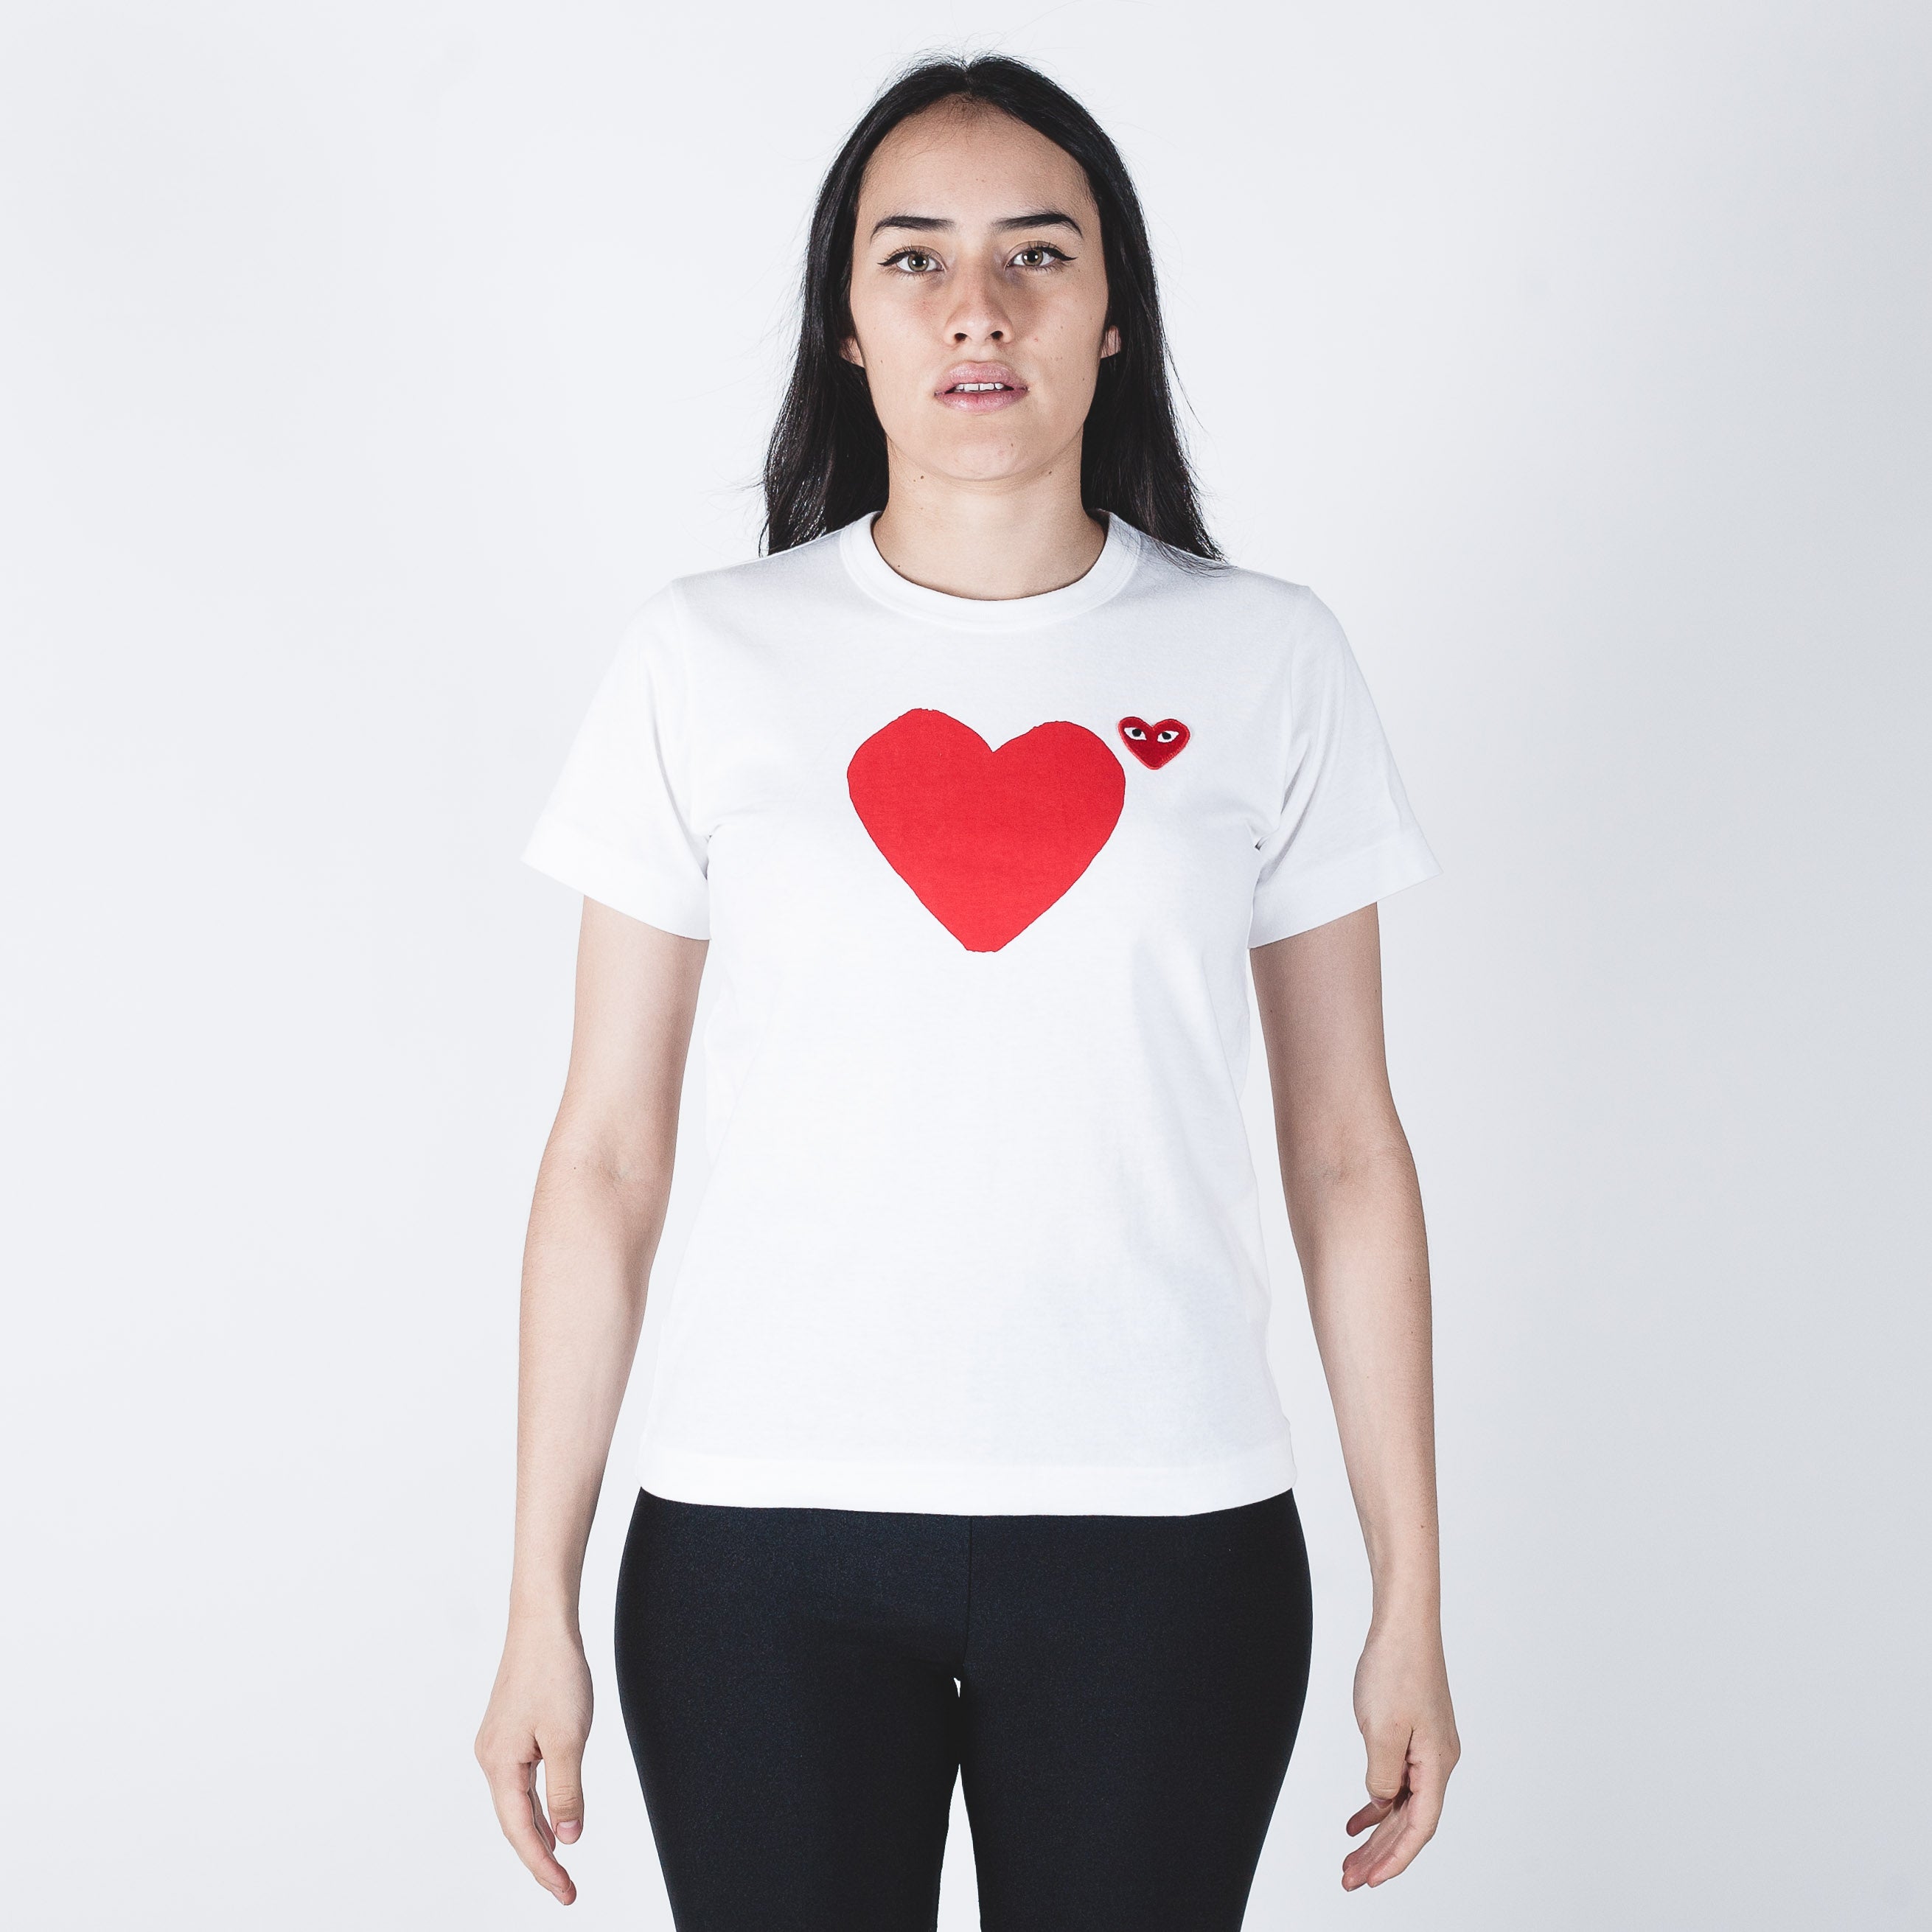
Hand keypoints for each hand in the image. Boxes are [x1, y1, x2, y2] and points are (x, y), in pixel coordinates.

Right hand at [476, 1620, 593, 1905]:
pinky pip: (521, 1780)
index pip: (521, 1831)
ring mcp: (496, 1744)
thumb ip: (566, 1791)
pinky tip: (553, 1816)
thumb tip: (568, 1839)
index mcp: (499, 1764)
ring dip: (538, 1832)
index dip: (543, 1867)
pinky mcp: (508, 1731)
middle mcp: (490, 1758)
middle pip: (514, 1822)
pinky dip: (537, 1803)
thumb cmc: (555, 1673)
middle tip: (565, 1889)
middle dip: (539, 1858)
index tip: (566, 1893)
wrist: (543, 1624)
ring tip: (559, 1865)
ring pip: (517, 1801)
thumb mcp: (569, 1738)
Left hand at [1341, 1614, 1459, 1890]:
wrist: (1404, 1622)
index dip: (1396, 1858)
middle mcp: (1439, 1761)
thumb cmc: (1395, 1669)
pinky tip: (1357, 1819)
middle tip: (1349, 1878)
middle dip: (1380, 1854)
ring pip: (1402, 1803)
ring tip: (1349, 1858)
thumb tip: (1383, 1801)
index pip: (1420, 1827)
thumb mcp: (1381, 1731)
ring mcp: (1428, 1747)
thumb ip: (1382, 1777)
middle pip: (1410, 1821)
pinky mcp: (1415, 1734)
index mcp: (1437, 1763)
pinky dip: (1377, 1801)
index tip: (1370, 1881)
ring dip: (1377, 1832)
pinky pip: (1397, 1779)